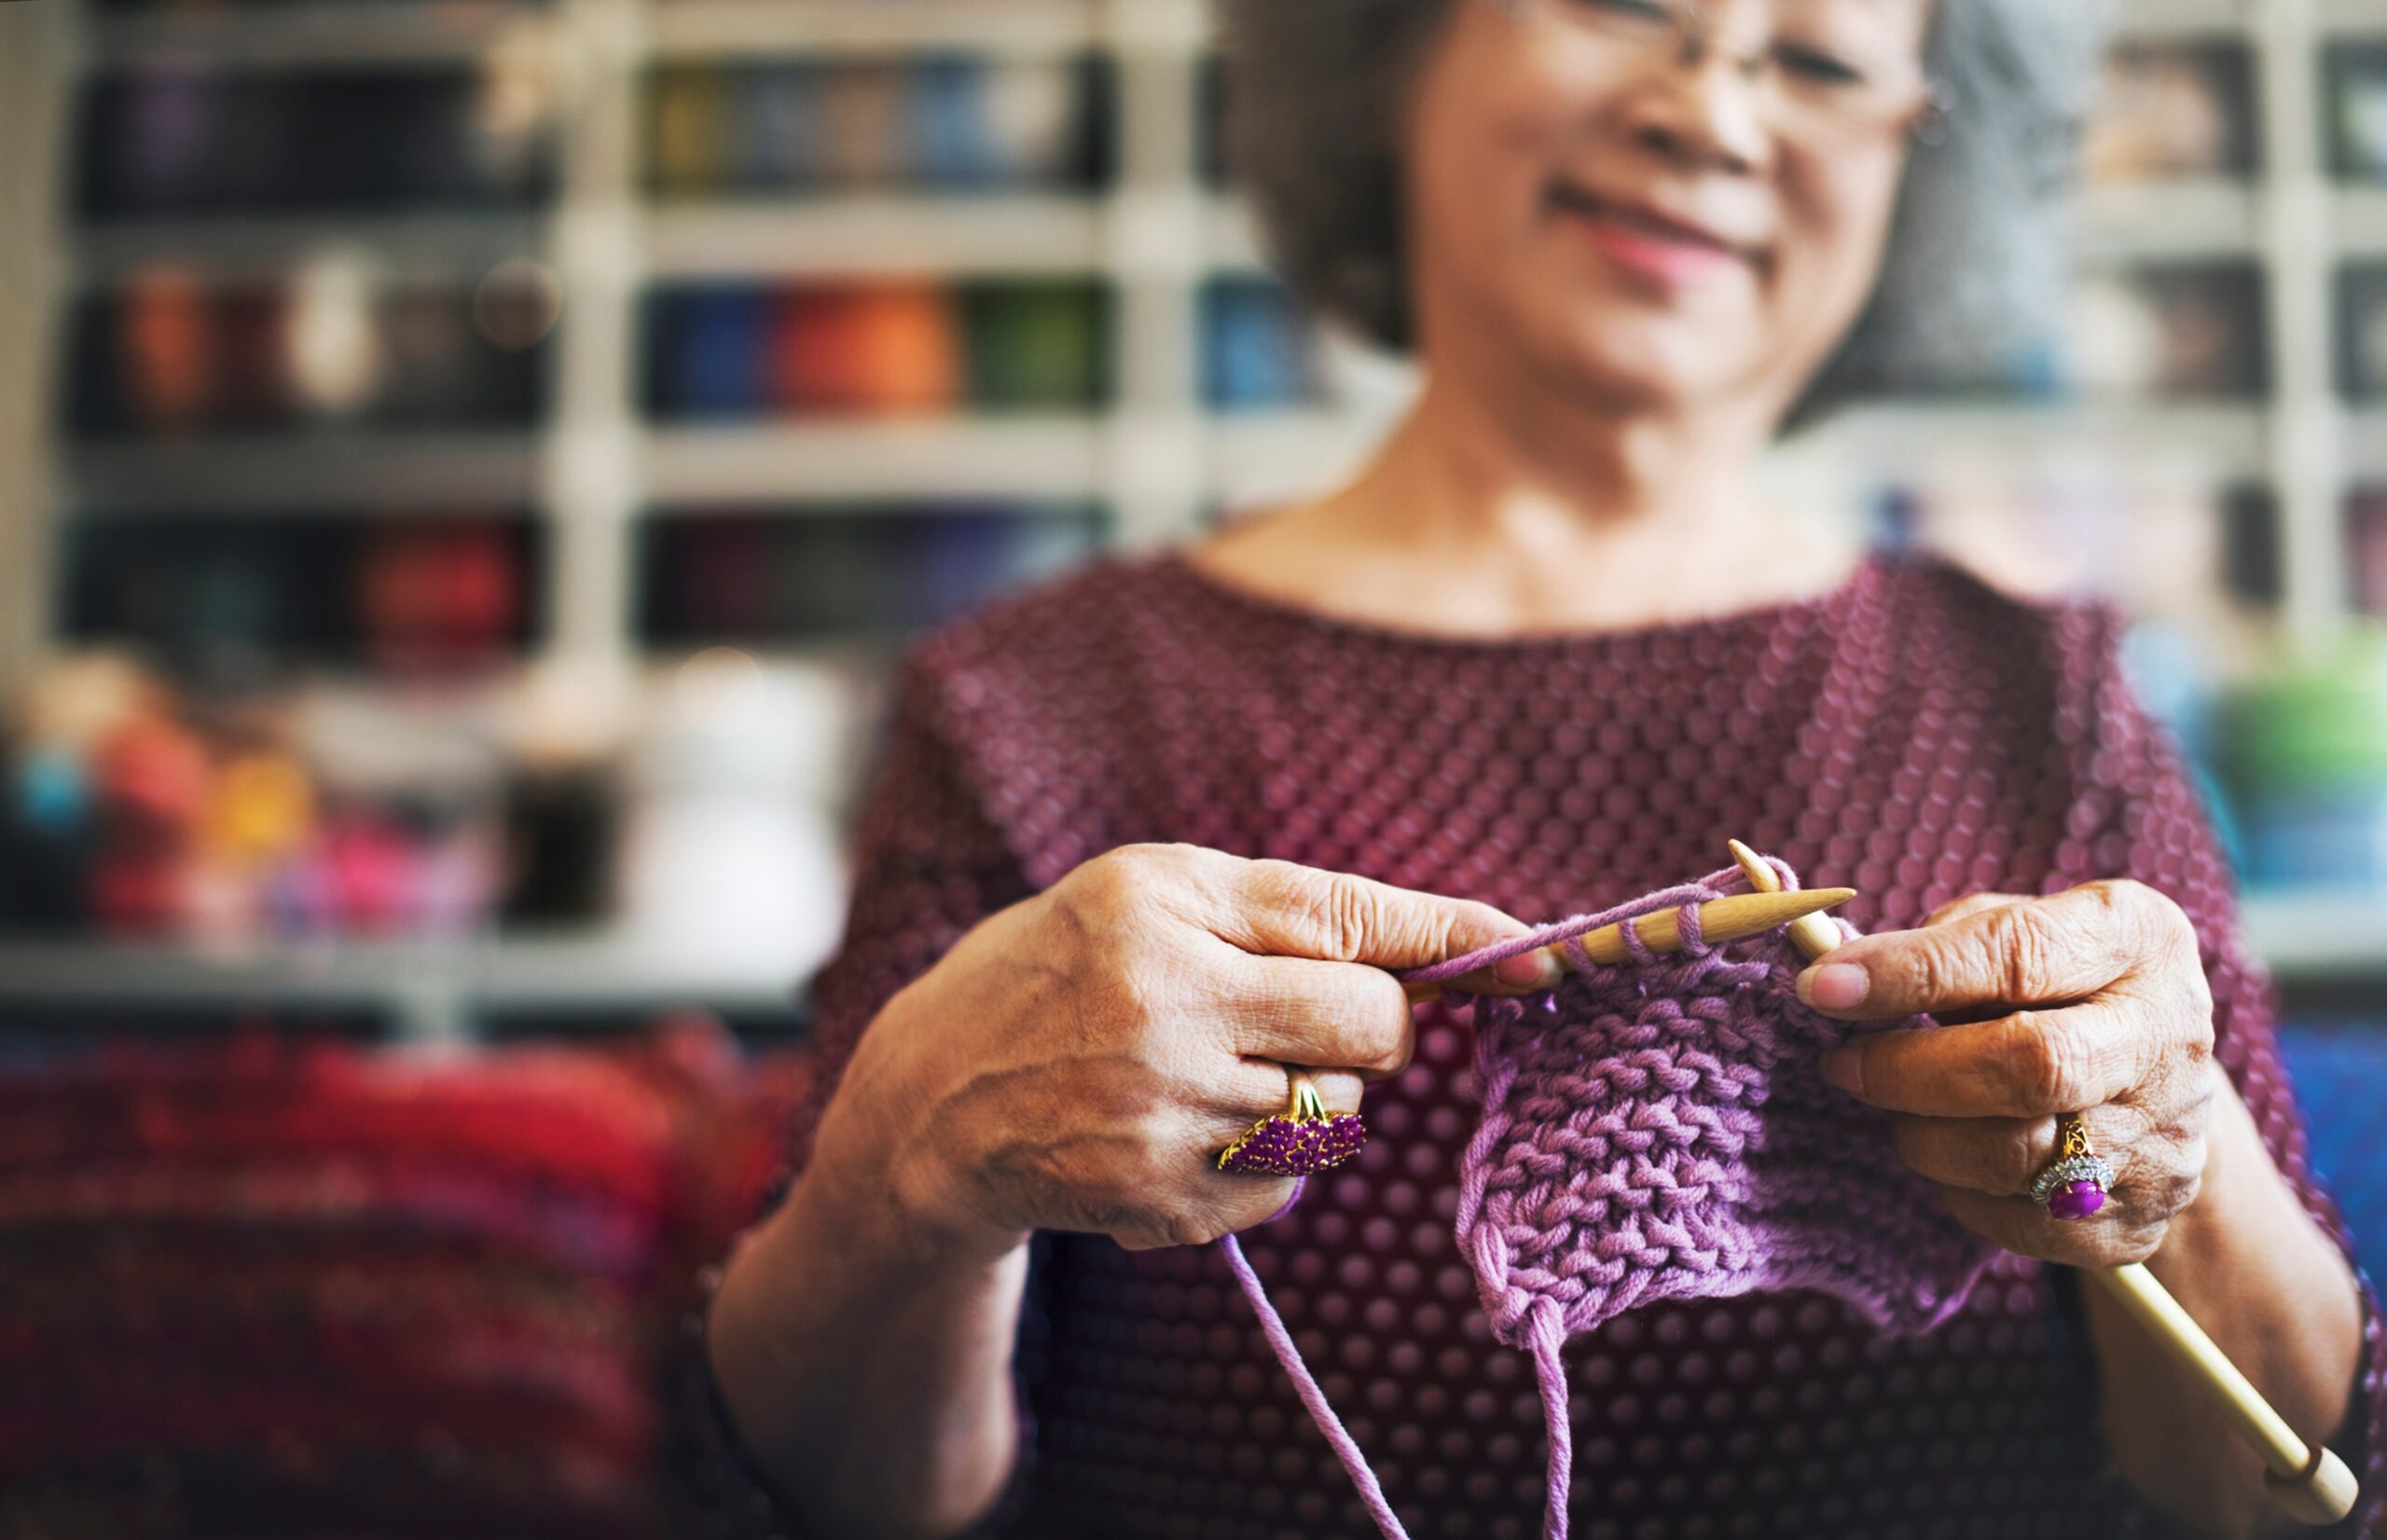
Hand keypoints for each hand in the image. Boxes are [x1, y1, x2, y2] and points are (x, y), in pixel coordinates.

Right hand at [812, 843, 1542, 1259]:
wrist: (931, 1104)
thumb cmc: (1057, 972)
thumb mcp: (1146, 894)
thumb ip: (1283, 910)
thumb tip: (1437, 953)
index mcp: (1157, 906)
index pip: (1345, 921)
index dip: (1453, 938)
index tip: (1538, 953)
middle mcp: (1161, 1006)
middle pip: (1372, 1028)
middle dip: (1379, 1025)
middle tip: (1312, 1017)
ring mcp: (1161, 1113)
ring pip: (1339, 1109)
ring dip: (1311, 1091)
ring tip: (1213, 1071)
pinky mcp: (1161, 1200)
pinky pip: (1289, 1181)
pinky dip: (1265, 1159)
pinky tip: (1183, 1130)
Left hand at [1793, 880, 2219, 1266]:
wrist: (2154, 1079)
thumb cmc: (2050, 984)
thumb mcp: (2014, 925)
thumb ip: (1940, 943)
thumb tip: (1837, 976)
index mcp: (2136, 939)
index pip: (2017, 955)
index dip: (1910, 974)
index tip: (1820, 987)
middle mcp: (2167, 1037)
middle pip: (2034, 1067)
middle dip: (1910, 1070)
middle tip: (1840, 1064)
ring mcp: (2164, 1137)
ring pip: (2018, 1157)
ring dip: (1924, 1135)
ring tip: (1894, 1104)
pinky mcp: (2139, 1219)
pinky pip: (2022, 1223)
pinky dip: (1960, 1190)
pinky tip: (1947, 1151)